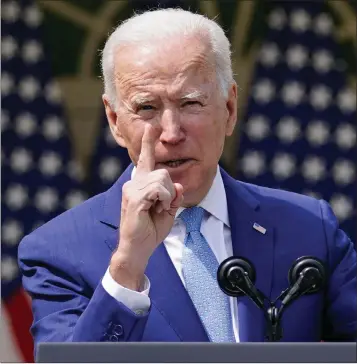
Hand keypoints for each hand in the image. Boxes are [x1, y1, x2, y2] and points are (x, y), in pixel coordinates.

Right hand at [109, 124, 183, 289]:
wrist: (137, 249)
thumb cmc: (150, 231)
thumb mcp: (168, 210)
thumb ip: (174, 196)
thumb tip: (178, 185)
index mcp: (141, 184)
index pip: (146, 160)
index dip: (148, 143)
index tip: (150, 127)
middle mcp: (134, 182)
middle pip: (164, 173)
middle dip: (170, 191)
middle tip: (162, 207)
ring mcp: (132, 188)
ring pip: (163, 179)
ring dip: (168, 198)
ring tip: (157, 210)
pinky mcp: (134, 197)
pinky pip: (159, 189)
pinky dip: (165, 200)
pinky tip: (157, 210)